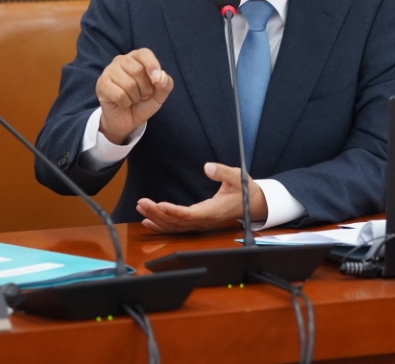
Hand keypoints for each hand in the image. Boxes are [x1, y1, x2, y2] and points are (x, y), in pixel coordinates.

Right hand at [97, 49, 172, 143]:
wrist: (127, 120)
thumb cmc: (142, 103)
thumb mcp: (159, 95)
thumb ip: (165, 85)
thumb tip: (162, 76)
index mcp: (136, 58)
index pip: (144, 53)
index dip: (152, 65)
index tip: (156, 79)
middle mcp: (121, 60)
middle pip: (138, 70)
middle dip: (145, 89)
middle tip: (142, 95)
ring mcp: (109, 71)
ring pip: (129, 84)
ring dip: (135, 97)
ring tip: (132, 99)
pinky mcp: (101, 84)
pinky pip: (119, 94)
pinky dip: (125, 103)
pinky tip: (122, 103)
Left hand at [136, 162, 268, 232]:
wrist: (253, 203)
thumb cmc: (245, 190)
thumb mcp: (238, 176)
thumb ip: (223, 172)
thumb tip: (207, 167)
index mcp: (214, 211)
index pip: (191, 214)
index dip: (174, 212)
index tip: (160, 205)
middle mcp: (205, 220)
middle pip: (178, 222)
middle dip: (158, 213)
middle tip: (142, 203)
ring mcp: (200, 223)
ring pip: (175, 226)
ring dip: (156, 218)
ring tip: (141, 207)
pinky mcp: (197, 221)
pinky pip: (176, 227)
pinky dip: (161, 225)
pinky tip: (148, 220)